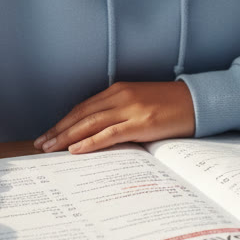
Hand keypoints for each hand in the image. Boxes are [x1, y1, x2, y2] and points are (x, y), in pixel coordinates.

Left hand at [34, 81, 195, 153]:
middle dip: (59, 130)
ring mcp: (131, 109)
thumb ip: (120, 112)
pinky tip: (75, 150)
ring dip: (67, 137)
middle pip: (82, 114)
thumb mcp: (141, 103)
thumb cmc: (172, 104)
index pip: (83, 106)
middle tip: (40, 144)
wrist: (199, 101)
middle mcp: (121, 96)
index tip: (48, 133)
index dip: (63, 121)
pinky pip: (109, 134)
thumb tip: (99, 132)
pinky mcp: (141, 123)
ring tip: (50, 149)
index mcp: (119, 89)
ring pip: (90, 123)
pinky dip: (90, 142)